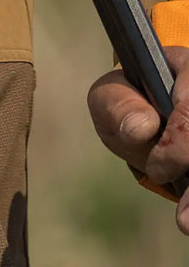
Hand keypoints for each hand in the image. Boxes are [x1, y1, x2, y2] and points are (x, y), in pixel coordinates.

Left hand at [87, 46, 188, 234]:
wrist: (149, 116)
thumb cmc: (128, 103)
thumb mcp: (110, 99)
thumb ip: (117, 104)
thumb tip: (143, 126)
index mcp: (185, 68)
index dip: (180, 141)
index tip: (157, 169)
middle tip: (182, 220)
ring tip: (186, 224)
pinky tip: (188, 220)